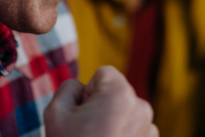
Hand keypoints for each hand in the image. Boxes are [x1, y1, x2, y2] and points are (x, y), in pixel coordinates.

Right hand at [44, 66, 158, 136]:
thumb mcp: (55, 112)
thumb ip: (69, 86)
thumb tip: (84, 88)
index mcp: (121, 94)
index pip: (103, 74)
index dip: (88, 91)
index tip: (82, 113)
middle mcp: (141, 108)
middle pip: (117, 93)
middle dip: (103, 106)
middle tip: (88, 131)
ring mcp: (150, 129)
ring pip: (126, 112)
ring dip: (114, 122)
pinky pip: (134, 130)